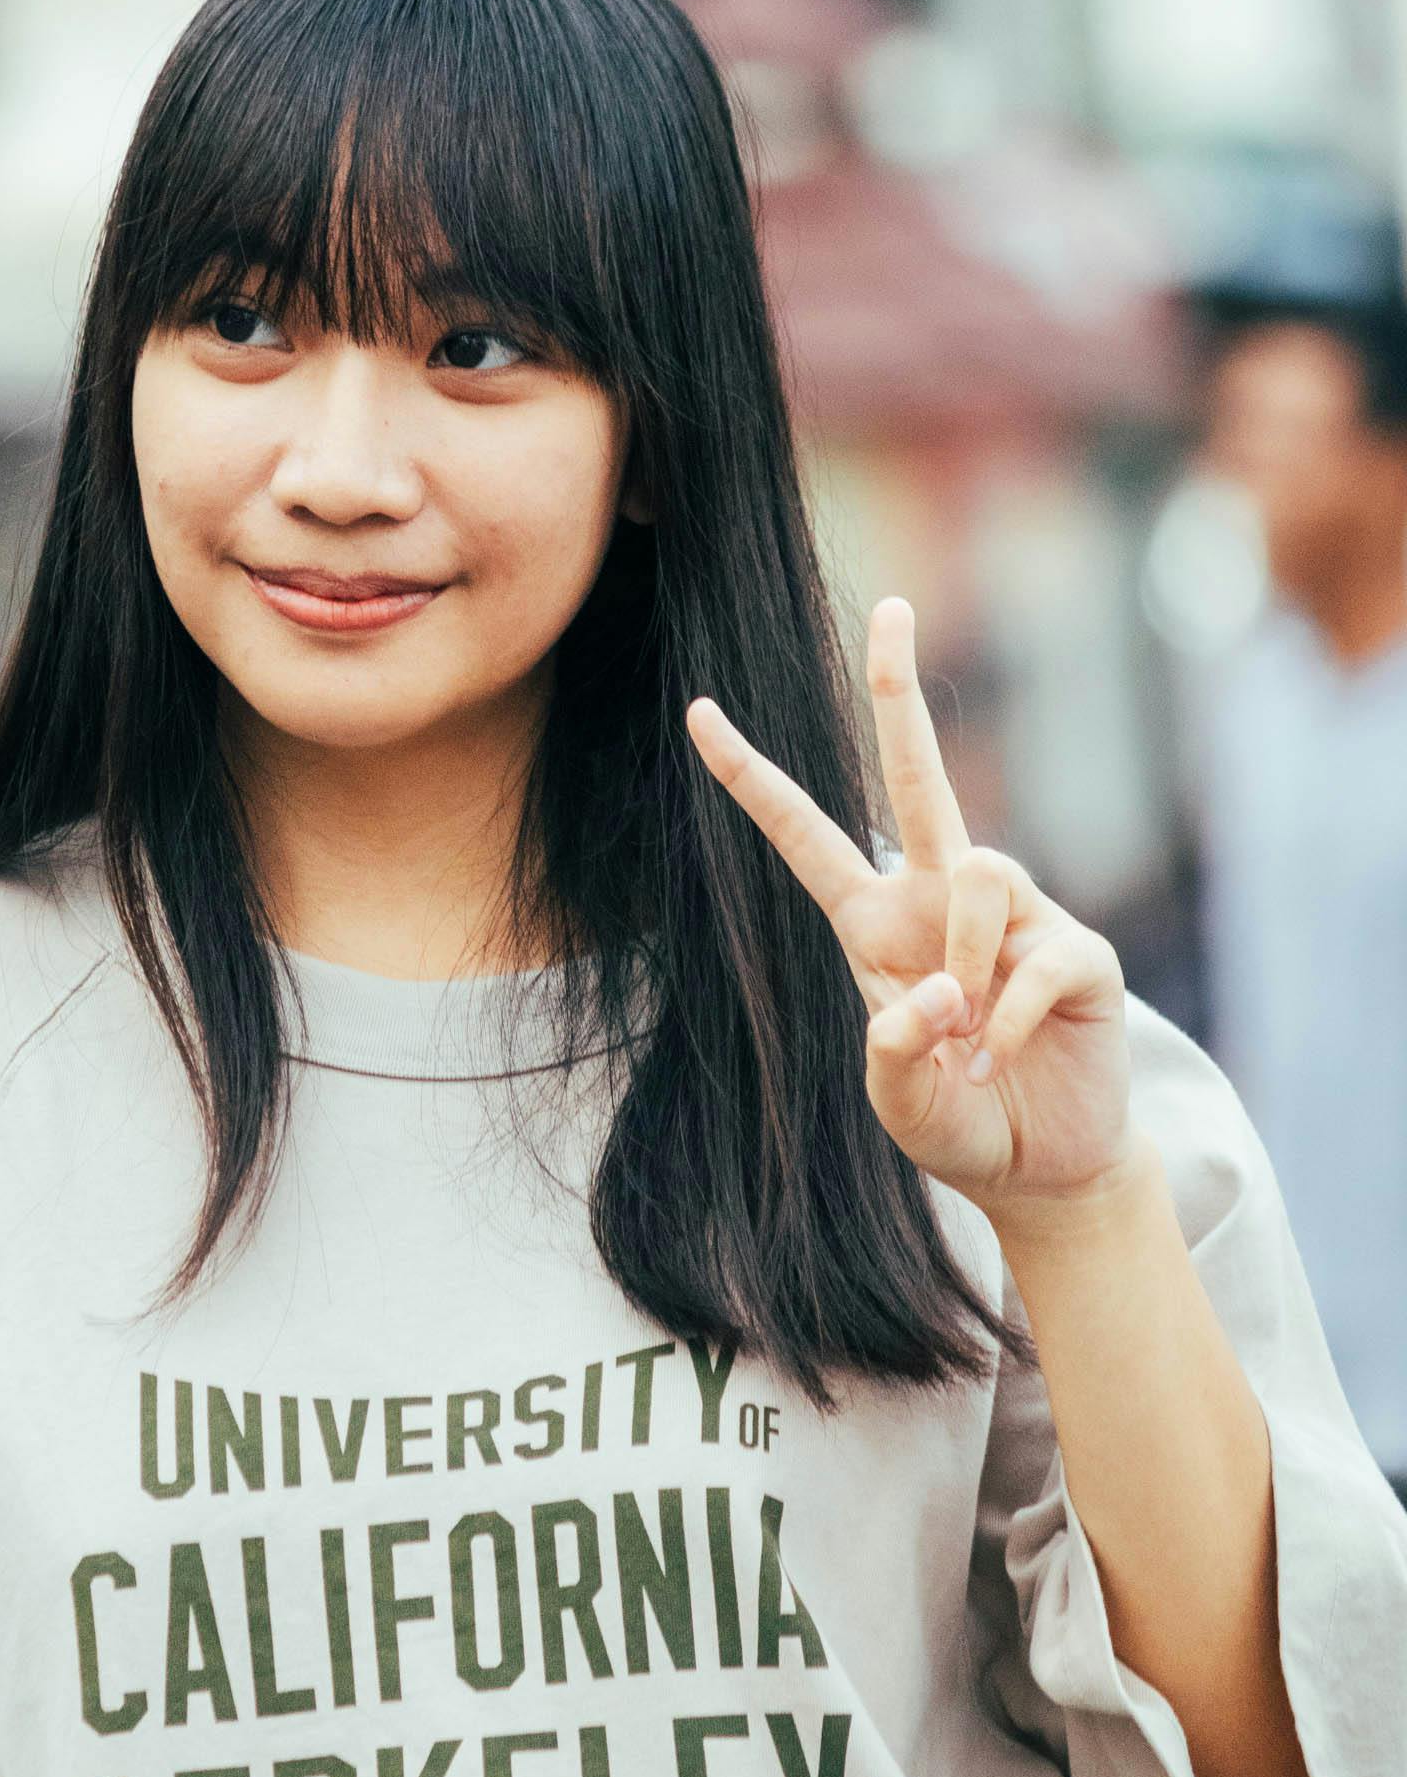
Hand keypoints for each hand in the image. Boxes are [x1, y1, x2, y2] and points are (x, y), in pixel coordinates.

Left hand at [686, 596, 1133, 1226]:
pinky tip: (1002, 1057)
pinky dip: (1010, 1021)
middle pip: (917, 776)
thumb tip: (939, 991)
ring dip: (965, 964)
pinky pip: (1035, 957)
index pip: (805, 837)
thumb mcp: (894, 1103)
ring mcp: (1015, 918)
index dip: (752, 777)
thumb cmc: (958, 1123)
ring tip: (969, 1039)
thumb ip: (891, 1053)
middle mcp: (940, 902)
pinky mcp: (1077, 952)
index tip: (700, 710)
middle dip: (900, 691)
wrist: (1042, 1170)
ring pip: (979, 870)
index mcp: (874, 925)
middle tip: (892, 606)